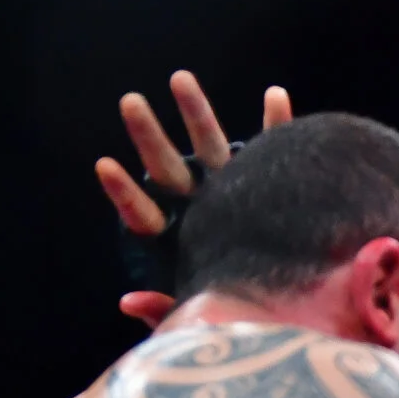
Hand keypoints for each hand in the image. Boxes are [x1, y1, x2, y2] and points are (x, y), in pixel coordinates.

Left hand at [95, 71, 292, 325]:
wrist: (293, 315)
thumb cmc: (239, 319)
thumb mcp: (199, 314)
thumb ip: (164, 309)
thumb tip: (126, 300)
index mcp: (178, 240)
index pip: (144, 215)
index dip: (126, 192)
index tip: (105, 165)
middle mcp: (199, 209)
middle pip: (168, 169)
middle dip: (148, 136)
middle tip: (129, 102)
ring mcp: (232, 194)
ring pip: (211, 147)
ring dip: (196, 113)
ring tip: (179, 78)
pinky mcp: (268, 190)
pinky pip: (274, 152)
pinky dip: (277, 125)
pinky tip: (276, 96)